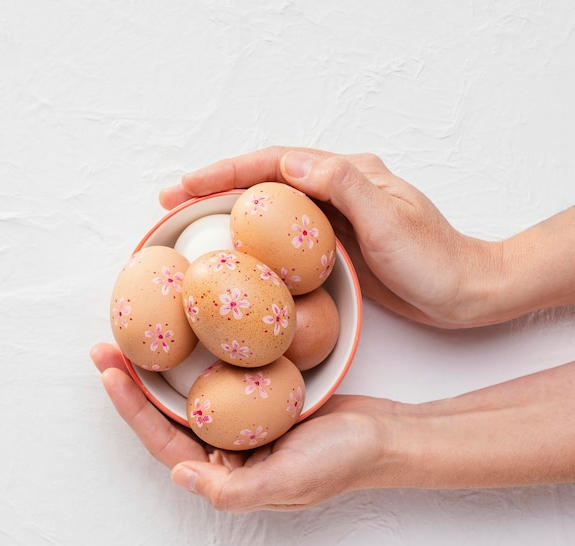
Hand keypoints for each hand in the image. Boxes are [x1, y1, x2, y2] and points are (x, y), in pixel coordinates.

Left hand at [90, 342, 392, 511]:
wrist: (385, 435)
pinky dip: (200, 357)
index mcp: (226, 474)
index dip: (133, 409)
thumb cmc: (342, 460)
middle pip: (169, 414)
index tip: (109, 371)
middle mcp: (228, 449)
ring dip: (163, 367)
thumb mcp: (289, 482)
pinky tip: (190, 333)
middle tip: (108, 344)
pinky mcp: (261, 400)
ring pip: (191, 393)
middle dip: (135, 383)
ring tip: (136, 335)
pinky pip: (220, 377)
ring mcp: (243, 423)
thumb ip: (234, 489)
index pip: (165, 442)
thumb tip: (179, 476)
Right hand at [160, 146, 500, 327]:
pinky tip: (235, 253)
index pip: (275, 164)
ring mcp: (334, 219)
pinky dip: (254, 241)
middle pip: (265, 181)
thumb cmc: (433, 259)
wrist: (463, 292)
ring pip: (270, 209)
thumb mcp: (389, 221)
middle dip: (216, 187)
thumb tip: (290, 164)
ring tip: (191, 225)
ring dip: (229, 213)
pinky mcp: (335, 246)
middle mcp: (337, 189)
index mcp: (347, 174)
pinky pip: (284, 238)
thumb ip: (342, 186)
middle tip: (172, 202)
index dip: (226, 172)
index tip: (186, 186)